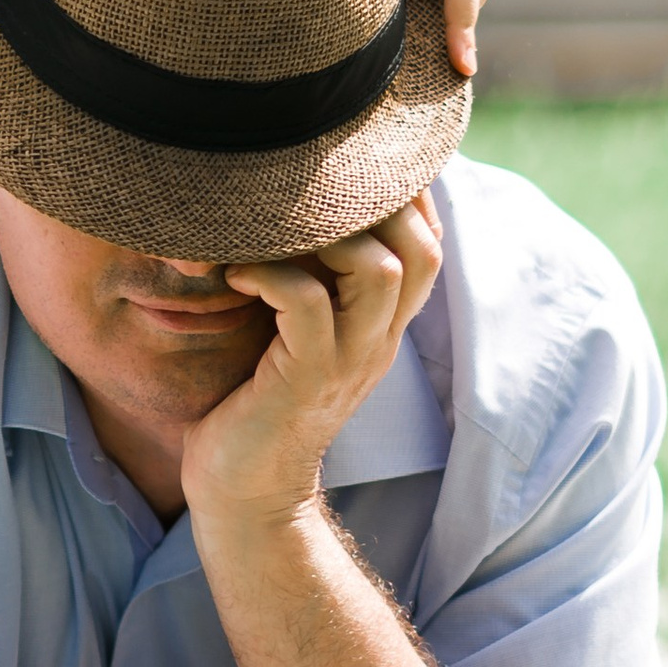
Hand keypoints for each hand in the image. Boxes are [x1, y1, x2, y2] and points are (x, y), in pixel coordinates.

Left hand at [181, 196, 443, 528]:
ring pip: (380, 270)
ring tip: (270, 235)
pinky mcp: (306, 378)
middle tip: (307, 197)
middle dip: (373, 205)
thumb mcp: (297, 330)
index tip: (345, 173)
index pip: (429, 243)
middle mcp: (379, 338)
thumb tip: (289, 208)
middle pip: (423, 248)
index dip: (401, 196)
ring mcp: (349, 360)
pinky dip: (271, 274)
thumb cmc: (255, 399)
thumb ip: (311, 278)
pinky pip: (306, 304)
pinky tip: (238, 276)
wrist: (244, 493)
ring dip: (324, 234)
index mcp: (383, 323)